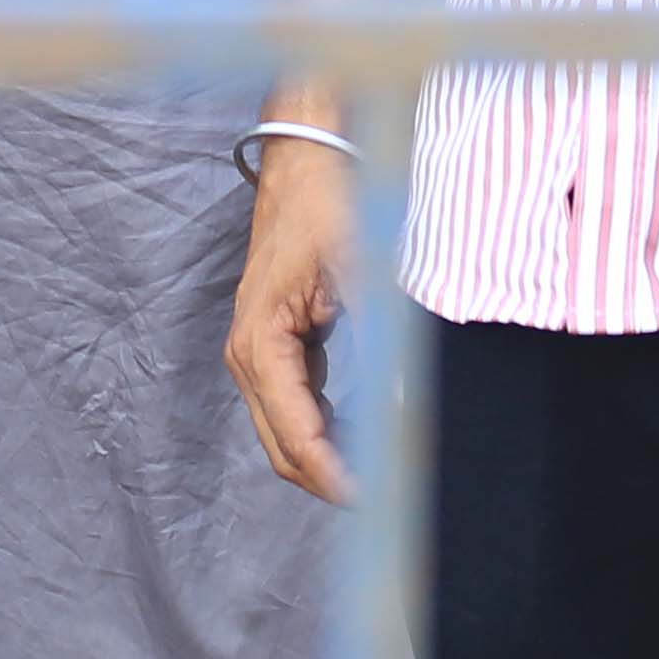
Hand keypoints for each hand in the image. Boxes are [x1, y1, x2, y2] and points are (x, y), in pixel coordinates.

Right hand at [220, 123, 355, 501]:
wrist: (307, 157)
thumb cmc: (329, 203)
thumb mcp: (363, 269)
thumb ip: (386, 343)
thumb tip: (409, 413)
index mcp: (259, 342)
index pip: (295, 437)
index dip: (337, 478)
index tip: (383, 501)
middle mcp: (249, 354)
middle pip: (283, 449)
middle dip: (331, 481)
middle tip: (390, 501)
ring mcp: (259, 350)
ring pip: (286, 434)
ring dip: (327, 461)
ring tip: (383, 478)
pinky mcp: (276, 344)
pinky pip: (294, 407)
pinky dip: (325, 433)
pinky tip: (364, 437)